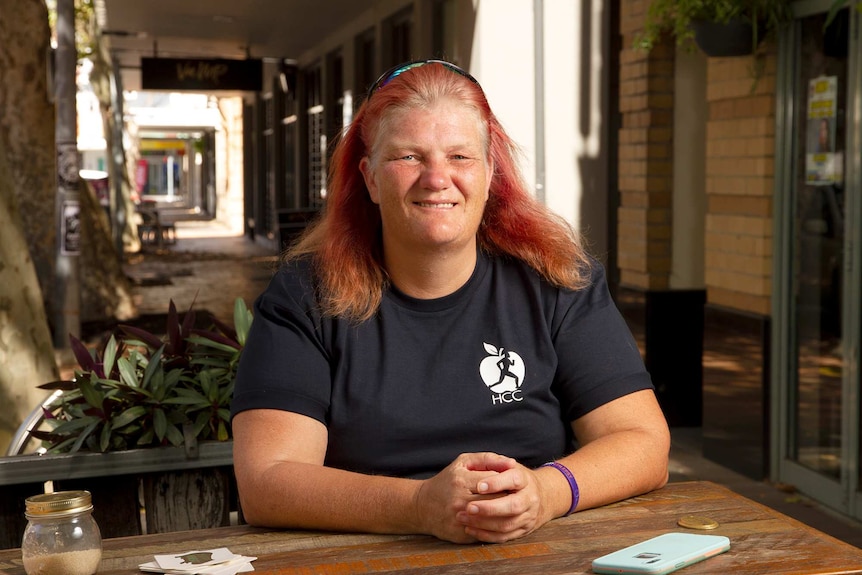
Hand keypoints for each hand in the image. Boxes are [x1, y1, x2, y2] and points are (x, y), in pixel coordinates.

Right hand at [415, 452, 550, 543]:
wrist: (422, 506)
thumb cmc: (448, 480)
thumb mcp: (464, 462)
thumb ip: (488, 459)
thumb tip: (512, 464)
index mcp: (461, 481)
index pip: (494, 482)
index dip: (507, 483)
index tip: (516, 483)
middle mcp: (459, 501)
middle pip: (495, 502)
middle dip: (509, 499)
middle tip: (519, 497)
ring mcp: (459, 520)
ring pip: (492, 520)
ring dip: (506, 515)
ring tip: (513, 509)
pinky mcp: (460, 535)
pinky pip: (485, 533)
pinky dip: (496, 529)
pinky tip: (501, 522)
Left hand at [454, 454, 552, 542]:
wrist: (539, 496)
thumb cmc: (514, 478)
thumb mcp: (506, 466)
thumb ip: (495, 461)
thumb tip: (490, 462)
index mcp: (525, 479)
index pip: (513, 480)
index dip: (496, 483)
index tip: (479, 486)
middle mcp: (529, 499)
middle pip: (513, 506)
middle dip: (489, 508)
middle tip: (468, 507)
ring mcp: (528, 517)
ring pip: (507, 524)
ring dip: (483, 524)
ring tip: (463, 518)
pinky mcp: (522, 531)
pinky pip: (504, 537)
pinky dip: (486, 535)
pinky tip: (470, 529)